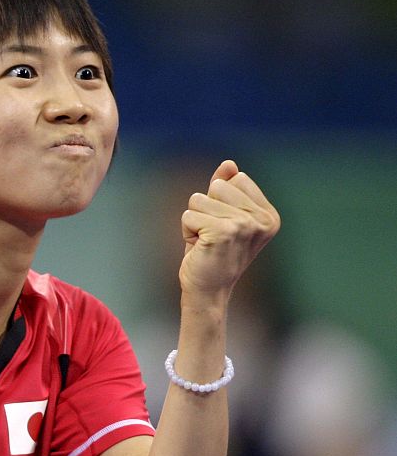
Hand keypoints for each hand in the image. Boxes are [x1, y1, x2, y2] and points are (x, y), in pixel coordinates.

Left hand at [178, 160, 279, 303]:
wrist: (208, 291)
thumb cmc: (214, 254)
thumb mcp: (223, 217)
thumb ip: (228, 190)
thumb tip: (229, 164)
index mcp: (268, 215)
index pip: (236, 178)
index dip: (220, 201)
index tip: (224, 227)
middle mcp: (261, 219)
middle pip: (218, 186)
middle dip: (206, 209)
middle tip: (212, 236)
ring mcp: (244, 225)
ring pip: (200, 198)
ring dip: (195, 220)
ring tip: (206, 242)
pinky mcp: (223, 232)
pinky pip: (189, 214)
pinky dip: (187, 230)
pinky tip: (199, 247)